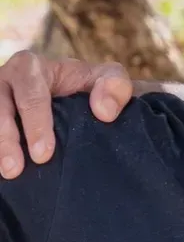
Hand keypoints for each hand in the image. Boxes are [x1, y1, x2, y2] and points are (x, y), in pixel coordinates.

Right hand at [0, 52, 131, 179]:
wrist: (70, 96)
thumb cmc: (85, 87)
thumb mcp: (107, 79)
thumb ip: (115, 86)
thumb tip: (105, 112)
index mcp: (31, 67)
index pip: (30, 94)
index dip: (35, 124)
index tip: (43, 155)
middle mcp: (6, 81)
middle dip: (6, 139)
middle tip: (15, 170)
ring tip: (8, 174)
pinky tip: (1, 170)